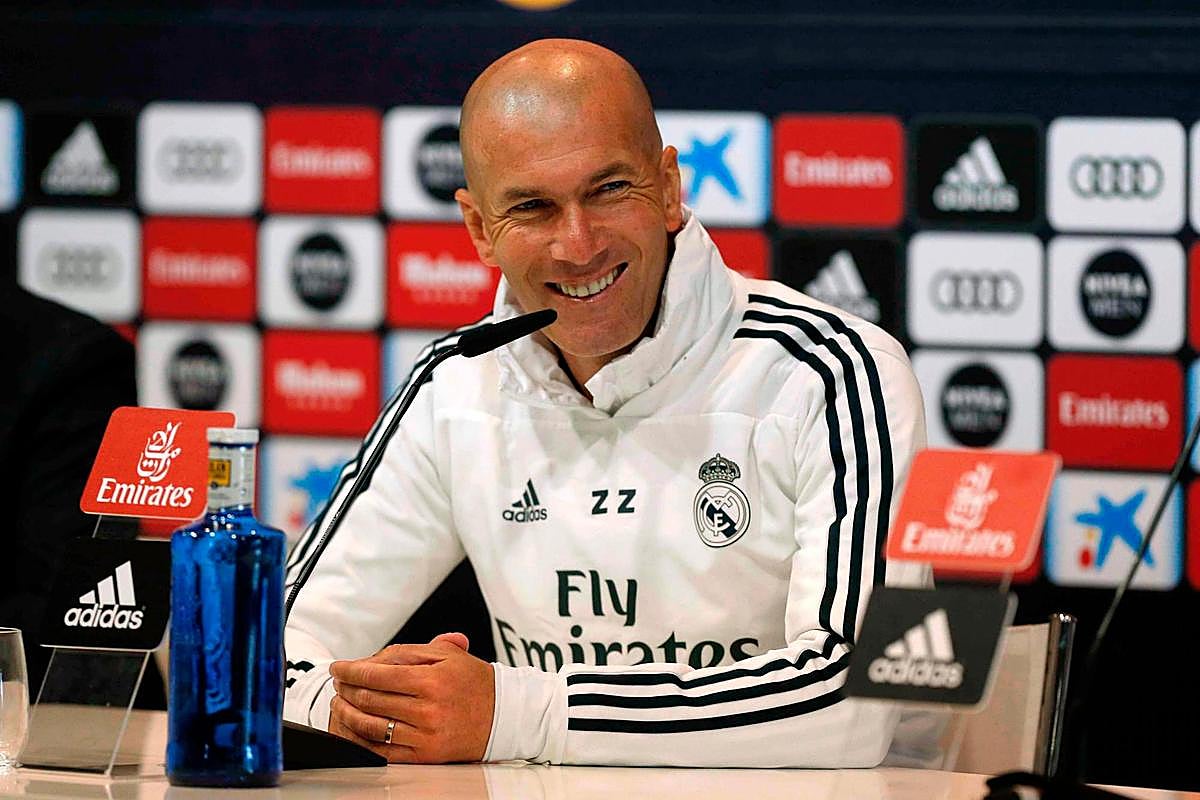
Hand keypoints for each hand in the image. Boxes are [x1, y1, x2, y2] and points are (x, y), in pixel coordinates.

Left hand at [328, 632, 494, 763]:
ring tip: (340, 704)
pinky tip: (352, 729)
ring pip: (371, 726)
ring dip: (347, 714)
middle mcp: (428, 709)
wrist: (504, 716)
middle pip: (370, 699)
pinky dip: (361, 740)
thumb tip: (371, 660)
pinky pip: (383, 751)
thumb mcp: (447, 655)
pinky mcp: (425, 756)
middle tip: (338, 684)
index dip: (351, 671)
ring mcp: (425, 735)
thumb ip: (408, 653)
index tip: (338, 668)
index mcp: (432, 680)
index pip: (377, 675)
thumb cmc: (474, 682)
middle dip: (346, 690)